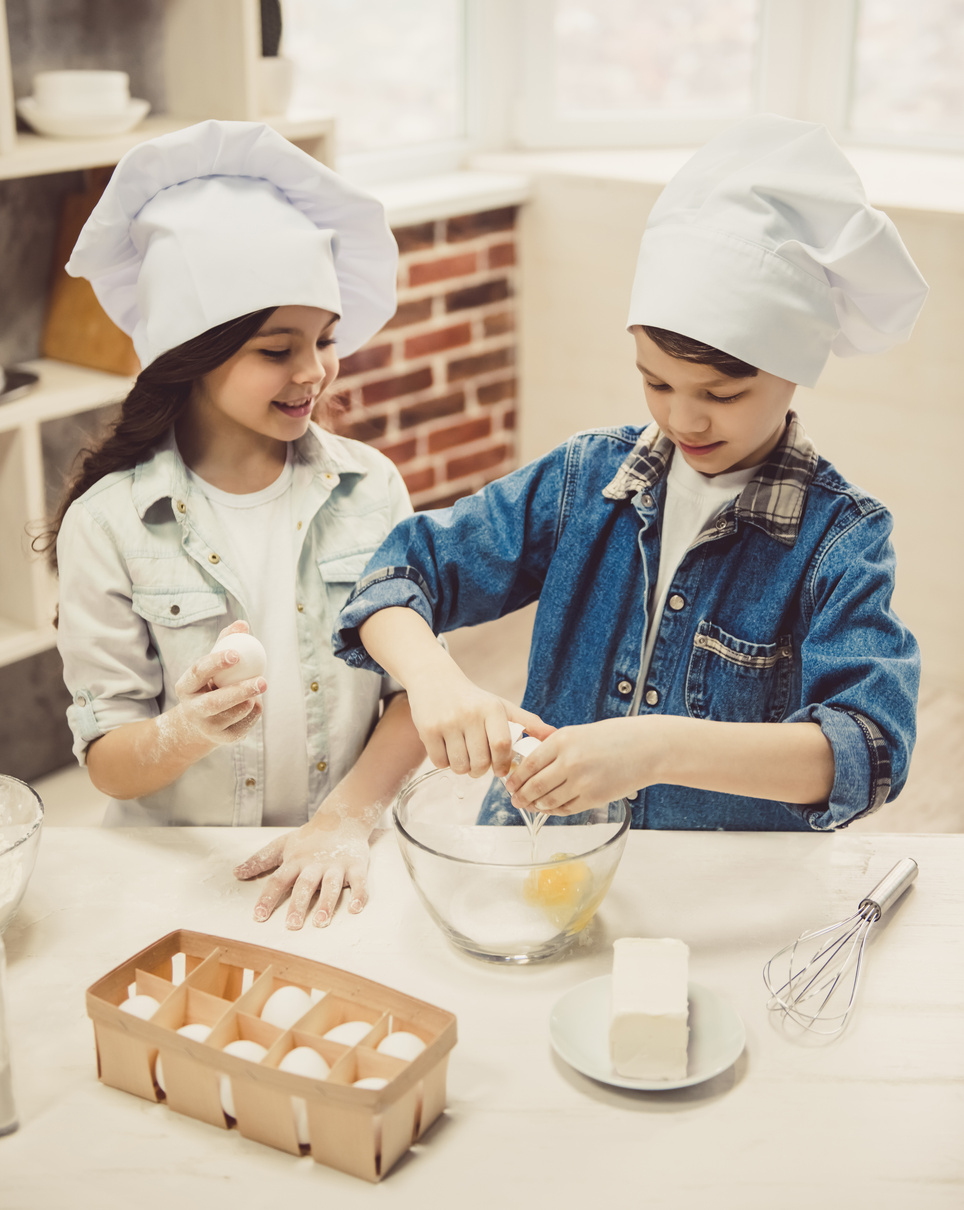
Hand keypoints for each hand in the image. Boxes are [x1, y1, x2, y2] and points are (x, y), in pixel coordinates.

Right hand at [170, 621, 264, 745]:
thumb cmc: (210, 684)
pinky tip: (254, 702)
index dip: (215, 662)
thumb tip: (242, 624)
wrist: (200, 723)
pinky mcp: (223, 740)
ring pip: (234, 714)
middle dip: (240, 691)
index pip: (198, 672)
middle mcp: (192, 709)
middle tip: (263, 680)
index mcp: (185, 687)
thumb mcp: (212, 665)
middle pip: (214, 702)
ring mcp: (207, 727)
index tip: (236, 653)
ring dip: (250, 699)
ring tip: (258, 686)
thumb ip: (226, 642)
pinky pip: (246, 724)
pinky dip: (255, 711)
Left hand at [234, 813, 371, 928]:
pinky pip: (359, 882)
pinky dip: (359, 895)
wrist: (342, 817)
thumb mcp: (282, 845)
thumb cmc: (309, 838)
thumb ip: (260, 860)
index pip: (278, 880)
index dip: (268, 898)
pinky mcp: (356, 865)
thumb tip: (236, 873)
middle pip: (305, 885)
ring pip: (331, 885)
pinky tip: (355, 909)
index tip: (259, 916)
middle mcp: (315, 864)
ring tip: (320, 922)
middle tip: (292, 925)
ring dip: (326, 903)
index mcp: (296, 861)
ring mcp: (336, 865)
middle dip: (298, 904)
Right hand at [407, 661, 552, 777]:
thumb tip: (554, 735)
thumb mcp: (501, 706)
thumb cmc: (474, 700)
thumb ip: (527, 723)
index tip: (500, 770)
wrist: (435, 680)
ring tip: (464, 756)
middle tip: (479, 764)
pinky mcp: (428, 729)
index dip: (502, 764)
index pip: (502, 746)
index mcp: (492, 709)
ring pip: (460, 766)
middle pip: (480, 761)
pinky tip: (448, 750)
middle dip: (481, 771)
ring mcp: (447, 722)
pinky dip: (445, 763)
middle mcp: (469, 714)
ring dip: (463, 768)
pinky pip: (440, 762)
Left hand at [503, 717, 649, 814]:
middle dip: (521, 796)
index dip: (516, 778)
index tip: (509, 784)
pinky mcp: (593, 798)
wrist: (646, 748)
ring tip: (530, 805)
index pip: (529, 764)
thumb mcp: (579, 733)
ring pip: (548, 801)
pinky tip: (550, 808)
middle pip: (534, 786)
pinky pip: (566, 808)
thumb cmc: (614, 738)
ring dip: (536, 805)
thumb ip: (554, 746)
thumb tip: (530, 760)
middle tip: (515, 800)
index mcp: (562, 741)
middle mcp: (569, 762)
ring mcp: (581, 782)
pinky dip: (554, 810)